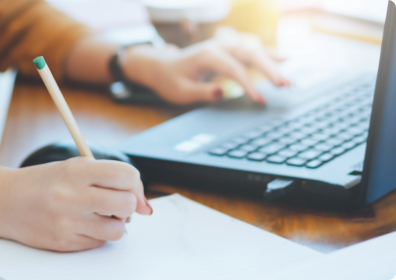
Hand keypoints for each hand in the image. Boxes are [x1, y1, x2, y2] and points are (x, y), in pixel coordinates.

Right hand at [0, 157, 151, 251]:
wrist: (4, 201)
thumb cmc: (43, 182)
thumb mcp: (73, 168)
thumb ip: (109, 178)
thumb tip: (145, 205)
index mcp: (76, 171)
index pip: (126, 175)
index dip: (136, 184)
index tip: (132, 189)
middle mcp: (72, 195)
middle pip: (126, 203)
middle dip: (129, 205)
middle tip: (118, 204)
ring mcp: (68, 222)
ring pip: (118, 229)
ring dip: (116, 224)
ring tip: (101, 216)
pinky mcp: (64, 242)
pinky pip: (99, 243)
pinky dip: (98, 235)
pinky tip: (82, 224)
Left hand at [122, 39, 287, 104]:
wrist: (162, 66)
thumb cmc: (171, 80)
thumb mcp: (180, 91)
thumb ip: (201, 92)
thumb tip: (222, 93)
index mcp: (207, 55)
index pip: (233, 69)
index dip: (248, 85)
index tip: (260, 100)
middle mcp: (219, 47)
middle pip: (249, 55)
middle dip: (269, 70)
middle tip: (285, 86)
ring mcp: (225, 47)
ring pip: (253, 51)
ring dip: (273, 64)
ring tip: (288, 80)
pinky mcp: (228, 51)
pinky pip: (251, 51)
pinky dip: (268, 55)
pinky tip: (285, 58)